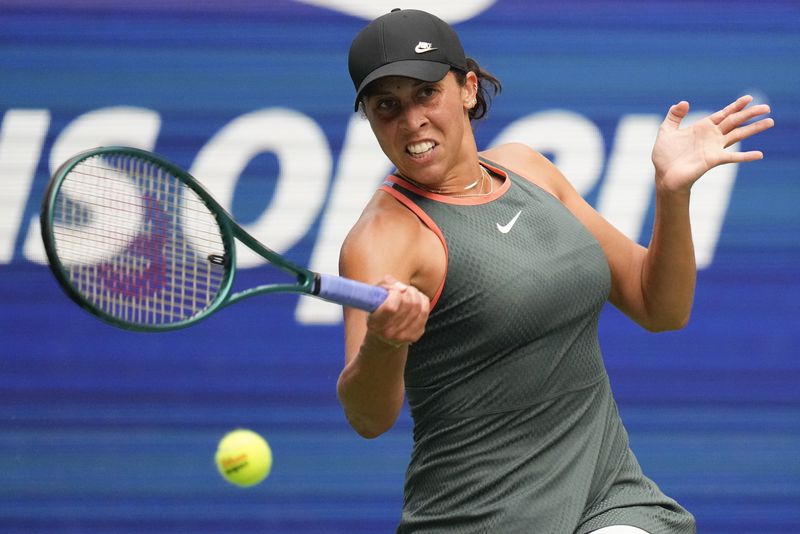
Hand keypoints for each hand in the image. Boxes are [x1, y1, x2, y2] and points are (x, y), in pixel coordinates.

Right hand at [366, 276, 429, 347]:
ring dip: (415, 294)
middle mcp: (388, 333)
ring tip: (409, 293)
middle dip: (407, 291)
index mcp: (374, 323)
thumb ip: (386, 284)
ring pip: (417, 306)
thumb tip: (403, 288)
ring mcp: (402, 336)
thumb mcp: (375, 293)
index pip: (391, 307)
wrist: (382, 330)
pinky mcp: (414, 336)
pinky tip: (416, 300)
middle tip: (403, 289)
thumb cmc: (377, 306)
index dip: (394, 293)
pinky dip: (422, 301)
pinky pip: (425, 312)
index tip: (392, 291)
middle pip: (408, 303)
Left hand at [651, 95, 773, 192]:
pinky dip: (746, 156)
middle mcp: (712, 137)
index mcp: (702, 128)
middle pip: (734, 121)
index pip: (723, 114)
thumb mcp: (666, 131)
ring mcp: (714, 148)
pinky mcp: (713, 160)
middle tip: (767, 107)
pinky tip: (759, 154)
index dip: (736, 106)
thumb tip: (683, 102)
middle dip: (750, 114)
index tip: (749, 98)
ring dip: (754, 129)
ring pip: (738, 135)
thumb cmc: (664, 156)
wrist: (664, 175)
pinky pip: (733, 157)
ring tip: (771, 122)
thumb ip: (674, 116)